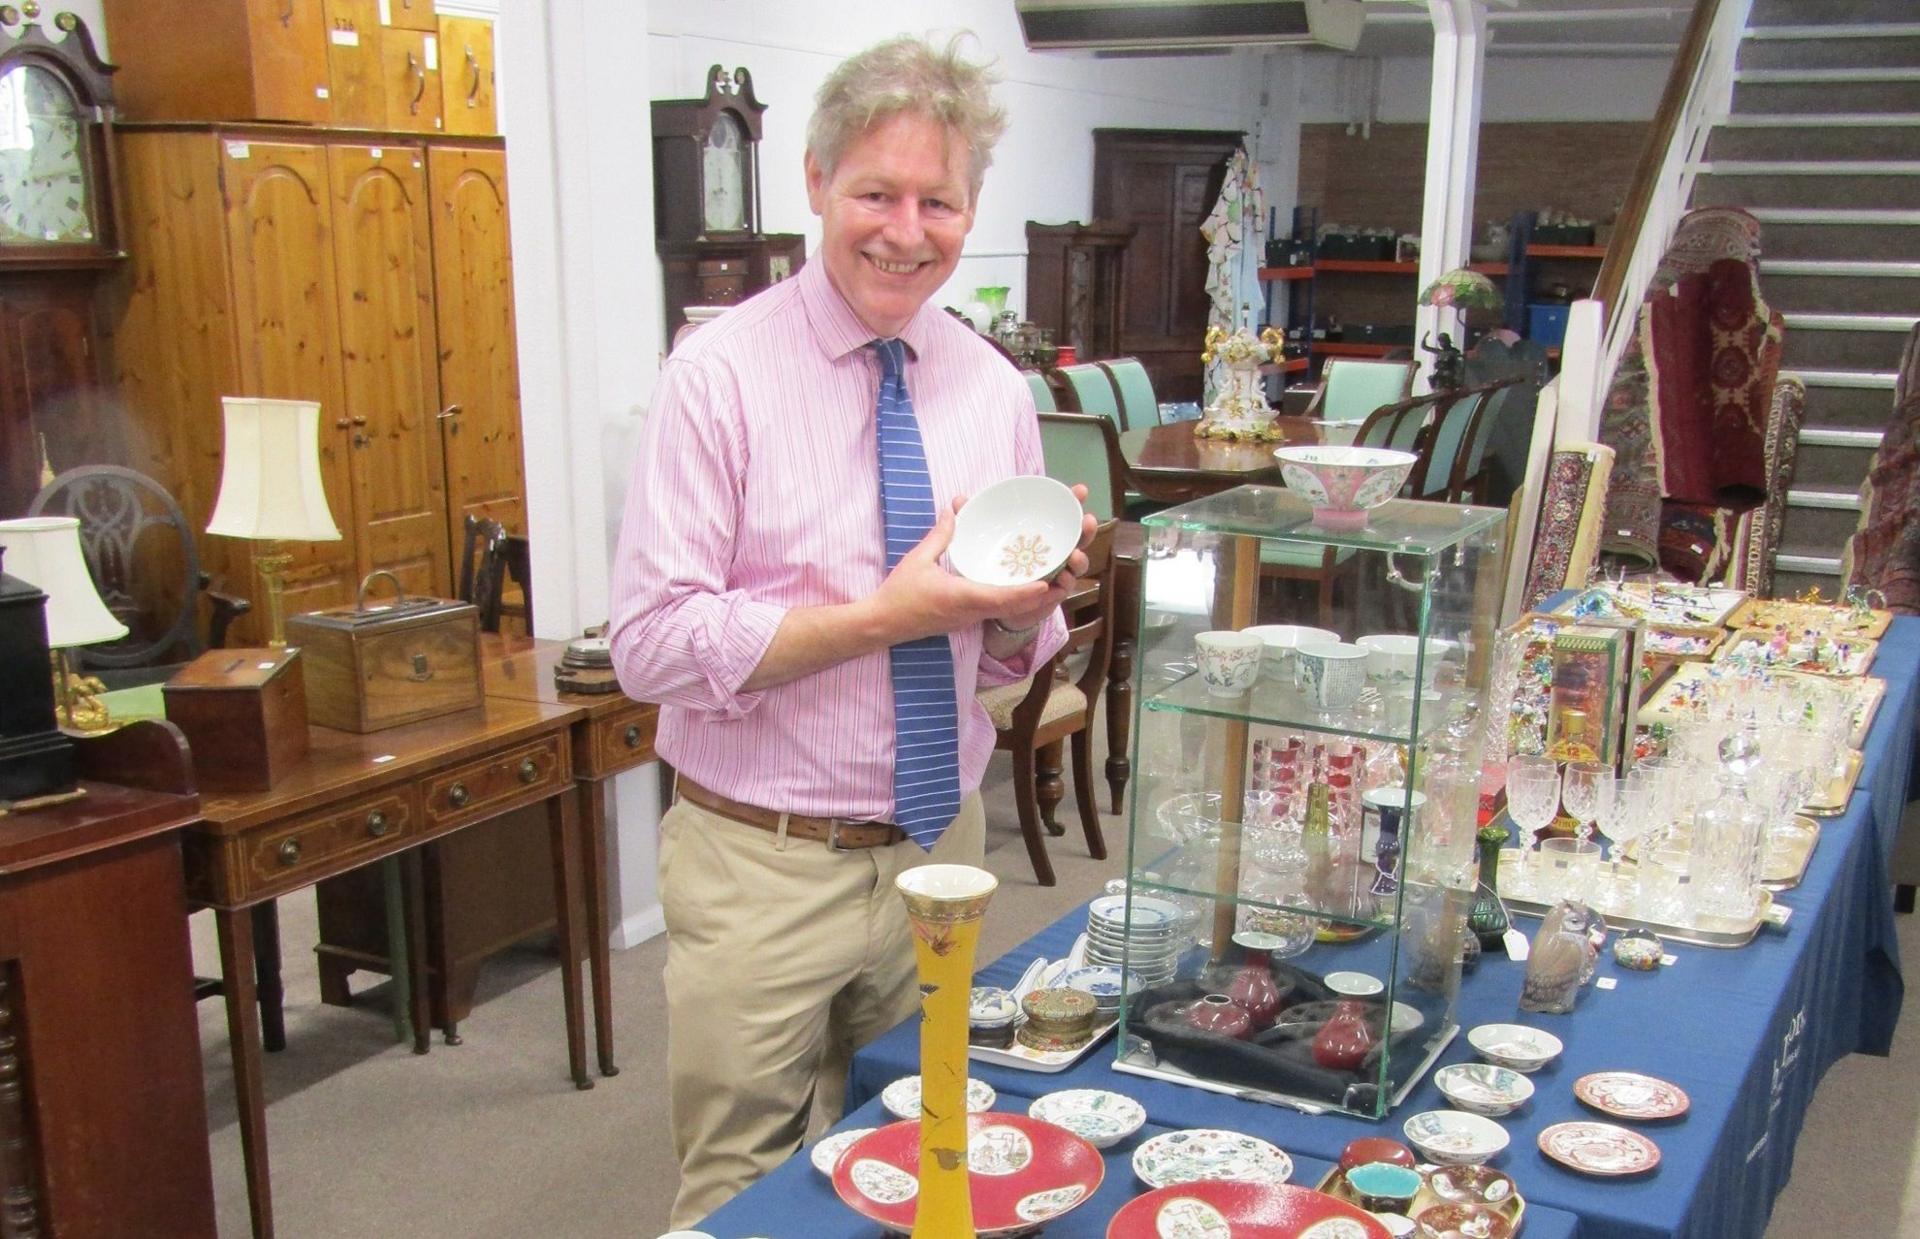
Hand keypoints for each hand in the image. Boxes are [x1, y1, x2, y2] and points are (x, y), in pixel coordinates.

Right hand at [868, 504, 1054, 643]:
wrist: (882, 625)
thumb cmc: (899, 594)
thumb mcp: (918, 560)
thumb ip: (940, 536)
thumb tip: (955, 509)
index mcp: (962, 598)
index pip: (1000, 598)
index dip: (1026, 593)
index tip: (1047, 584)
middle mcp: (971, 612)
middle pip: (1013, 607)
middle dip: (1038, 596)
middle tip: (1063, 579)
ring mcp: (969, 619)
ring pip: (1007, 611)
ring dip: (1028, 600)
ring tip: (1051, 582)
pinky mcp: (966, 620)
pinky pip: (995, 611)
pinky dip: (1012, 601)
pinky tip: (1020, 588)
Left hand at [984, 484, 1099, 631]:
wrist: (995, 605)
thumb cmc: (994, 566)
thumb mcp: (980, 541)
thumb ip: (971, 520)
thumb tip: (958, 500)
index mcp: (1041, 534)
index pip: (1061, 515)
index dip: (1073, 502)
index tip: (1080, 490)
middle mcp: (1054, 552)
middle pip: (1076, 538)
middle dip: (1085, 529)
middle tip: (1087, 520)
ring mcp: (1056, 574)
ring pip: (1074, 565)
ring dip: (1078, 559)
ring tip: (1075, 555)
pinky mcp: (1049, 596)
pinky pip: (1061, 591)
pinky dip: (1063, 586)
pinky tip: (1062, 581)